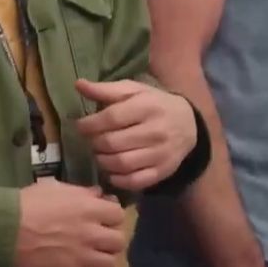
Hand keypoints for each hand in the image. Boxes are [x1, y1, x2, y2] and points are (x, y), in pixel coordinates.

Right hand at [13, 179, 126, 266]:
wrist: (6, 229)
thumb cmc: (28, 203)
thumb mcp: (54, 188)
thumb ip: (80, 191)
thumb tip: (98, 194)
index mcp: (88, 208)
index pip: (119, 214)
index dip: (111, 216)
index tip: (103, 217)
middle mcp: (91, 233)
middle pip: (119, 240)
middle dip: (110, 239)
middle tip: (99, 239)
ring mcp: (83, 256)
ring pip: (111, 263)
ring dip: (103, 259)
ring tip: (93, 257)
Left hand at [75, 79, 197, 190]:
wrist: (188, 124)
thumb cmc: (154, 104)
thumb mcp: (134, 90)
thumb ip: (106, 89)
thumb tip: (79, 85)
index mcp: (147, 107)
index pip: (111, 118)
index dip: (89, 124)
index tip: (80, 126)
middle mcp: (156, 131)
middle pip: (113, 143)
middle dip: (94, 143)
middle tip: (91, 140)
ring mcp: (161, 154)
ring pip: (122, 164)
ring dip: (102, 161)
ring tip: (99, 154)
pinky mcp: (163, 171)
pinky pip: (135, 181)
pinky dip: (118, 179)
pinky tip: (111, 170)